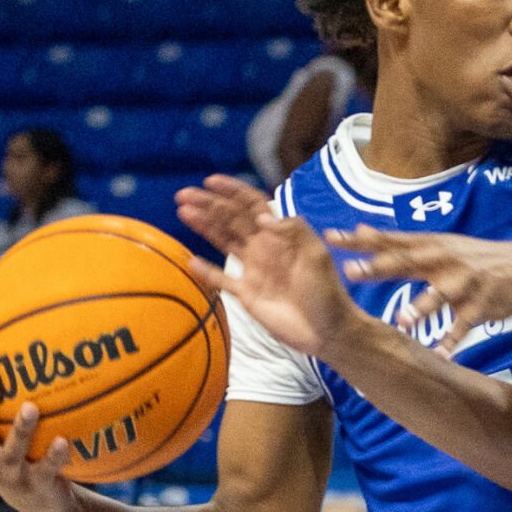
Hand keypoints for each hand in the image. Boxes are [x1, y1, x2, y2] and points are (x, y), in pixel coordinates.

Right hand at [0, 355, 78, 511]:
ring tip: (32, 406)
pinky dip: (55, 456)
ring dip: (22, 429)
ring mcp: (9, 475)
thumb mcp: (8, 434)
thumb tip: (14, 354)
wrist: (46, 506)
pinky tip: (64, 440)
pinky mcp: (35, 486)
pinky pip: (46, 469)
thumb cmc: (24, 459)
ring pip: (11, 451)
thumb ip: (4, 406)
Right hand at [176, 175, 360, 358]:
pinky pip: (221, 280)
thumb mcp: (317, 256)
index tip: (210, 181)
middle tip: (183, 194)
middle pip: (232, 219)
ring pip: (223, 241)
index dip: (233, 192)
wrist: (328, 330)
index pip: (253, 206)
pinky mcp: (247, 294)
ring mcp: (253, 270)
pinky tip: (191, 260)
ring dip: (204, 226)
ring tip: (184, 212)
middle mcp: (264, 247)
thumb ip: (295, 231)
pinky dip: (206, 271)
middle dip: (209, 205)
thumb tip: (264, 217)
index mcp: (281, 235)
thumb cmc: (327, 291)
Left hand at [327, 224, 511, 355]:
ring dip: (421, 308)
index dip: (361, 239)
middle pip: (408, 262)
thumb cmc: (475, 258)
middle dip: (380, 267)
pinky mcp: (483, 305)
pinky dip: (452, 340)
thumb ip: (400, 243)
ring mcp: (465, 283)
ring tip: (403, 321)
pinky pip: (465, 325)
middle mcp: (445, 260)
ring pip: (439, 295)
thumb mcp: (440, 244)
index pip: (390, 240)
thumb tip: (361, 228)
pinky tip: (440, 354)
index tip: (332, 237)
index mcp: (431, 246)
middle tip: (352, 271)